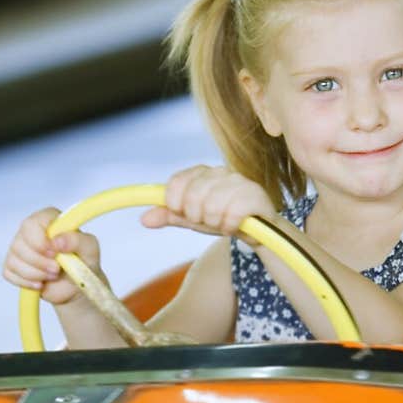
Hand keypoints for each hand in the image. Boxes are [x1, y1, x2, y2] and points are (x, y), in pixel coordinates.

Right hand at [2, 208, 102, 305]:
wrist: (78, 285)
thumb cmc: (84, 261)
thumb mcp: (90, 249)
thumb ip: (78, 240)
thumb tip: (57, 241)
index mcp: (48, 220)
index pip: (33, 222)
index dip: (40, 240)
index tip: (54, 252)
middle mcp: (31, 231)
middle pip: (20, 242)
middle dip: (39, 261)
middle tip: (57, 269)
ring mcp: (20, 248)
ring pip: (14, 259)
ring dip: (35, 273)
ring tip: (53, 276)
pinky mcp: (14, 266)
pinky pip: (9, 272)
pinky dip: (26, 282)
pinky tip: (40, 283)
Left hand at [140, 165, 276, 240]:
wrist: (258, 231)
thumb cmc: (222, 219)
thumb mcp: (192, 218)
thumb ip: (169, 215)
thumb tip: (144, 219)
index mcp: (202, 173)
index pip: (177, 181)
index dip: (174, 202)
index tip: (182, 213)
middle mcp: (220, 172)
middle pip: (193, 195)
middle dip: (197, 217)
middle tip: (207, 221)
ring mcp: (239, 181)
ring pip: (212, 206)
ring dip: (215, 223)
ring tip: (223, 223)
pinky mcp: (255, 194)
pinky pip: (232, 214)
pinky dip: (229, 226)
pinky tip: (235, 226)